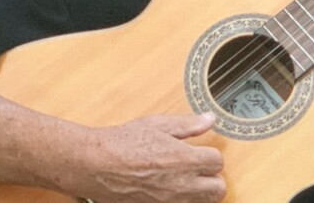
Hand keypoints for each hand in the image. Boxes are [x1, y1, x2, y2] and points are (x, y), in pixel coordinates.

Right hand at [75, 112, 224, 202]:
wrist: (95, 165)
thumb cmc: (123, 142)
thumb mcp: (158, 125)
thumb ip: (188, 124)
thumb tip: (210, 119)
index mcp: (185, 159)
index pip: (217, 161)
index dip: (210, 154)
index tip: (200, 152)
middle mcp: (182, 185)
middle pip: (218, 189)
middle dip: (212, 177)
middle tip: (199, 169)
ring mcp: (170, 202)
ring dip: (200, 192)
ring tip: (187, 180)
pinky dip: (183, 201)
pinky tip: (172, 191)